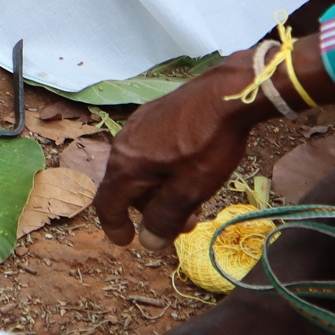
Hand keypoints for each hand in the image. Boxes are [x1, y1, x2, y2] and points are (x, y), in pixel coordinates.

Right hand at [94, 59, 268, 247]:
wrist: (228, 92)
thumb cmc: (208, 144)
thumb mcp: (189, 190)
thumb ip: (165, 218)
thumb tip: (147, 242)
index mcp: (126, 164)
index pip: (106, 203)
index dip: (114, 227)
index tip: (126, 242)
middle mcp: (124, 142)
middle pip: (127, 187)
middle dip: (152, 210)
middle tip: (186, 223)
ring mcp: (139, 124)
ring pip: (142, 168)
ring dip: (161, 190)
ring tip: (193, 198)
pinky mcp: (156, 112)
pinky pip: (150, 149)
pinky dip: (164, 169)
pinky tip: (190, 168)